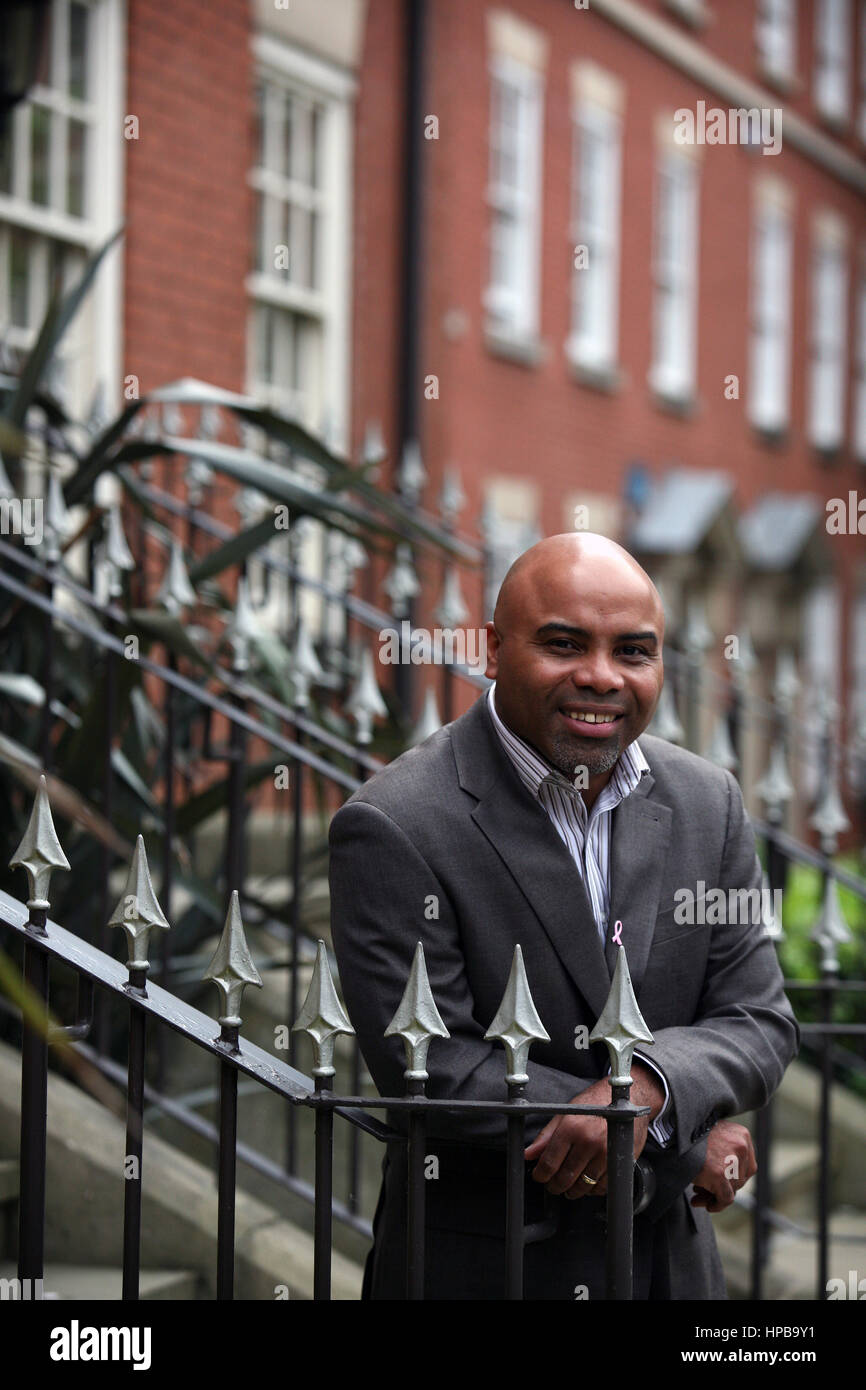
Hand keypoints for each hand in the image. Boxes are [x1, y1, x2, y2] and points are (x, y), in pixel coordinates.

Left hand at [523, 1064, 663, 1199]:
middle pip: (565, 1177)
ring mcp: (606, 1153)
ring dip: (572, 1191)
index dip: (541, 1175)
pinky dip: (591, 1190)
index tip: (539, 1177)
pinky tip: (587, 1183)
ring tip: (568, 1187)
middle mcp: (589, 1141)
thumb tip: (528, 1154)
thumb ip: (546, 1136)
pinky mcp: (619, 1161)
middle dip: (555, 1186)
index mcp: (572, 1127)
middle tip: (552, 1185)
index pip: (549, 1162)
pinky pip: (601, 1187)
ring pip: (583, 1185)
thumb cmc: (594, 1104)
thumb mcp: (566, 1114)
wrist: (627, 1099)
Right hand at [690, 1120, 756, 1211]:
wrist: (671, 1134)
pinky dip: (717, 1205)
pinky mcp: (719, 1174)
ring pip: (732, 1189)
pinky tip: (707, 1205)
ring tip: (698, 1195)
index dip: (733, 1177)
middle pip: (739, 1179)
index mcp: (741, 1134)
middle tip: (703, 1191)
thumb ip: (726, 1155)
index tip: (720, 1183)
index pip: (747, 1166)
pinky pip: (725, 1198)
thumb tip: (727, 1185)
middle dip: (722, 1188)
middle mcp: (741, 1146)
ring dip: (715, 1195)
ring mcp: (732, 1160)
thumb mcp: (714, 1137)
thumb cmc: (689, 1135)